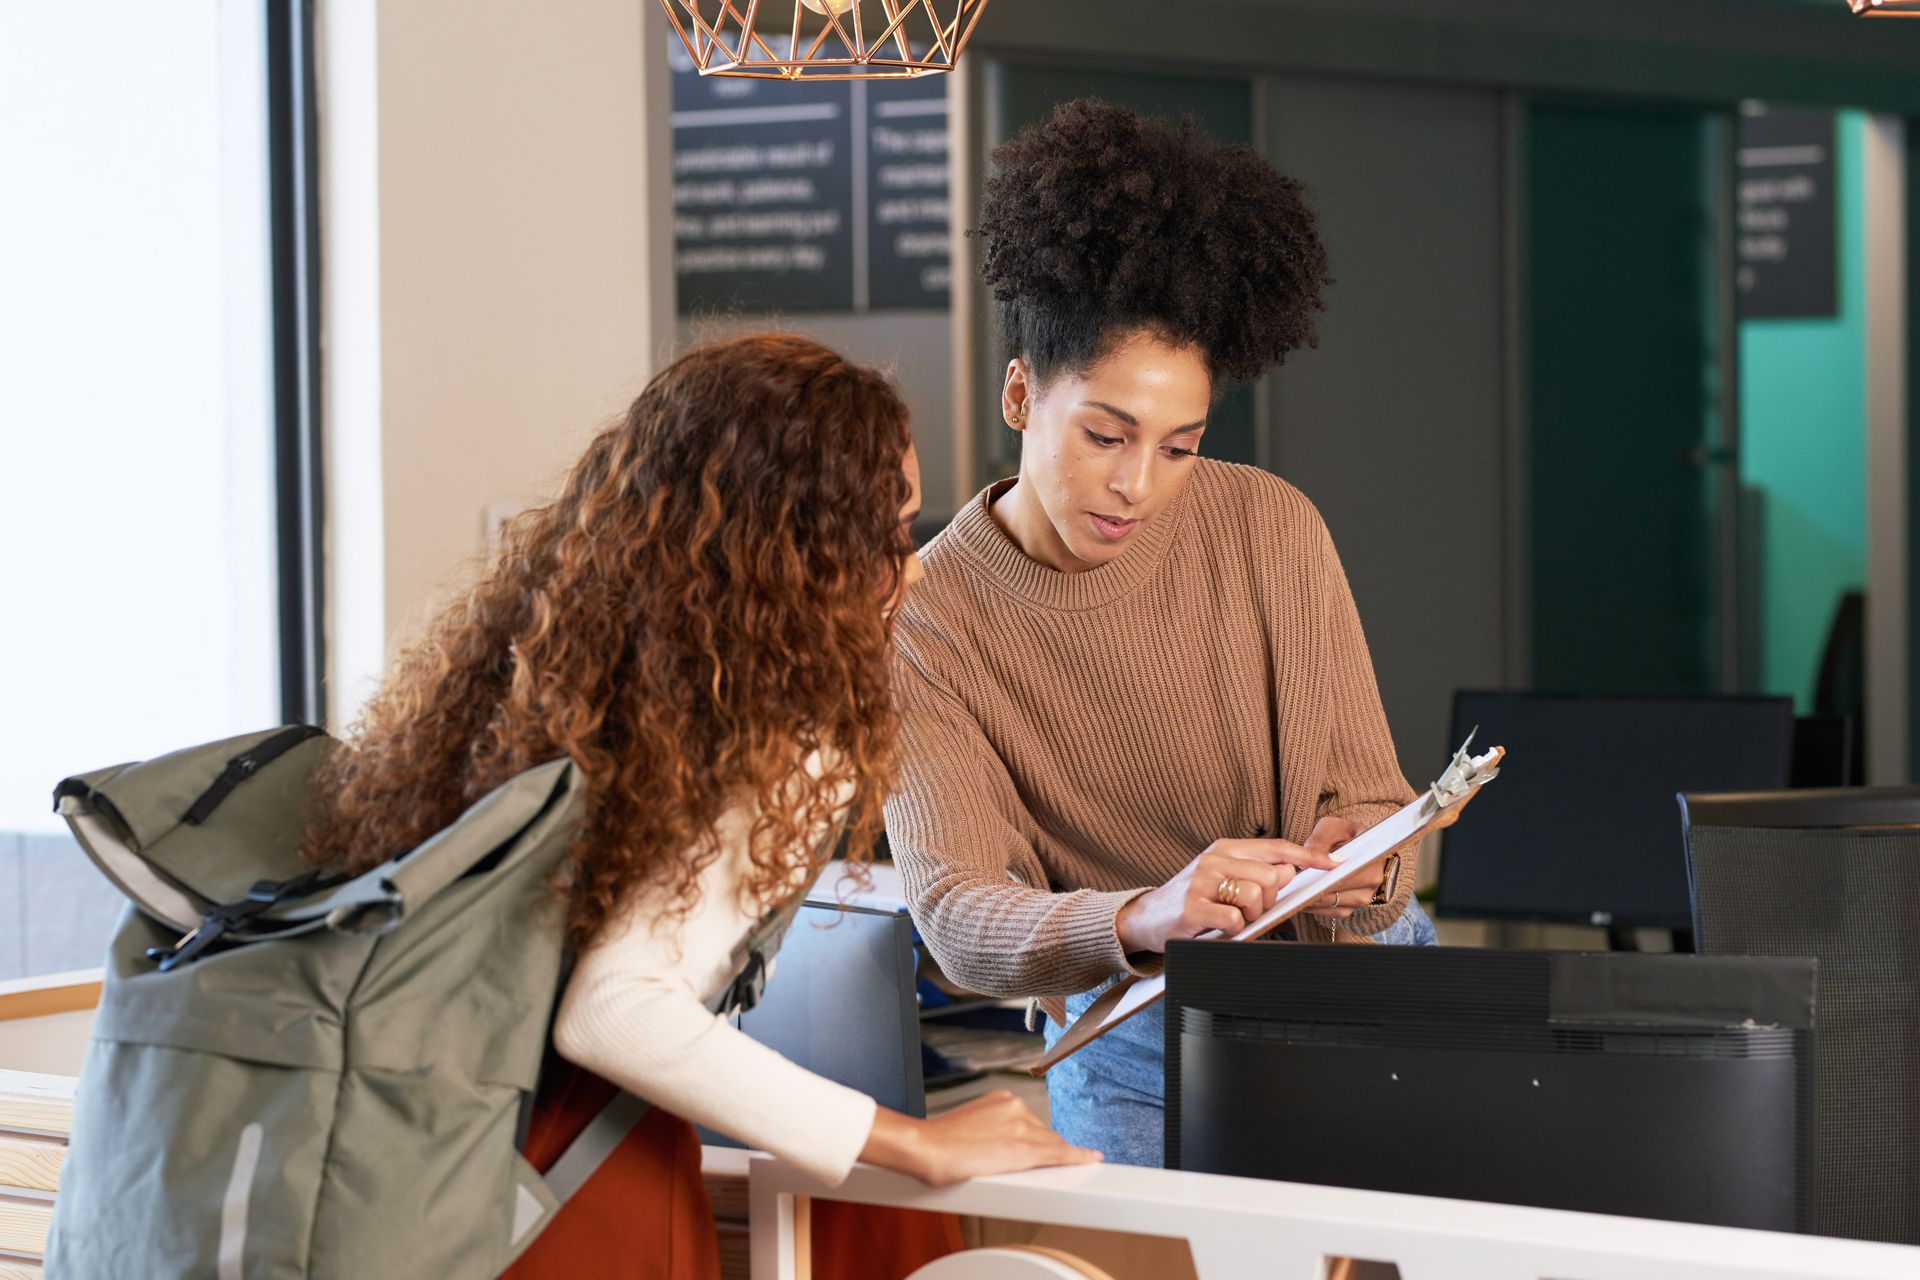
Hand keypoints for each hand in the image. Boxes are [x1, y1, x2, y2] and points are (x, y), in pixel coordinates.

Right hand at [860, 1093, 1101, 1187]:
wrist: (925, 1148)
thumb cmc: (937, 1143)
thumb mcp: (968, 1125)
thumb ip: (988, 1130)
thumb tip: (996, 1146)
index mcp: (1000, 1100)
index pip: (1031, 1121)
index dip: (1041, 1136)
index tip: (1050, 1142)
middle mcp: (1015, 1108)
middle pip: (1043, 1133)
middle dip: (1045, 1149)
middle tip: (1046, 1167)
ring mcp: (1022, 1128)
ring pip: (1051, 1145)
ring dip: (1055, 1157)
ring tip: (1062, 1170)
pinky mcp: (1026, 1150)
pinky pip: (1060, 1154)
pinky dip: (1077, 1157)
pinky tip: (1090, 1159)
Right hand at [1114, 832, 1344, 954]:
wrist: (1144, 919)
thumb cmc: (1192, 900)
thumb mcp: (1223, 880)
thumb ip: (1257, 874)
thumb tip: (1290, 871)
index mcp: (1225, 849)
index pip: (1276, 848)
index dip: (1308, 857)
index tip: (1335, 864)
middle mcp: (1213, 860)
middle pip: (1271, 877)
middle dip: (1270, 902)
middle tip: (1249, 912)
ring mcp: (1201, 883)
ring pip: (1255, 898)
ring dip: (1251, 918)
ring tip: (1232, 920)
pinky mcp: (1192, 909)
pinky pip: (1235, 921)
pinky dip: (1234, 931)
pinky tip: (1218, 929)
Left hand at [1300, 817, 1387, 918]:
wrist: (1351, 843)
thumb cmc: (1343, 834)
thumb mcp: (1332, 828)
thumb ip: (1319, 841)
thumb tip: (1307, 862)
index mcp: (1373, 860)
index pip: (1351, 874)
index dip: (1330, 877)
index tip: (1310, 878)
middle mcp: (1372, 882)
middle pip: (1341, 892)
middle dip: (1316, 890)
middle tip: (1294, 887)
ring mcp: (1362, 897)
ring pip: (1334, 905)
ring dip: (1313, 900)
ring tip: (1293, 892)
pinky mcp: (1350, 906)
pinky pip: (1330, 911)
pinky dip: (1314, 906)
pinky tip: (1299, 898)